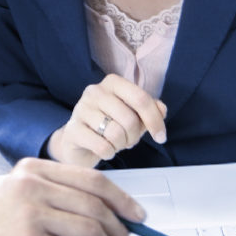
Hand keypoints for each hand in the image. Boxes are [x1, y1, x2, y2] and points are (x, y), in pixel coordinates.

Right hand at [0, 158, 145, 235]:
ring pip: (91, 230)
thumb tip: (113, 213)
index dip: (122, 199)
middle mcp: (31, 183)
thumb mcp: (23, 203)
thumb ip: (60, 199)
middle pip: (96, 204)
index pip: (92, 179)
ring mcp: (29, 210)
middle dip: (120, 230)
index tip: (138, 216)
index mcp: (33, 169)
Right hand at [48, 74, 167, 166]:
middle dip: (134, 137)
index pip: (141, 99)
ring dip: (121, 145)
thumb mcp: (133, 116)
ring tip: (115, 143)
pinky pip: (102, 146)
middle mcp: (95, 91)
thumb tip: (162, 109)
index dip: (155, 120)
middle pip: (130, 119)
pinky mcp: (72, 130)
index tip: (161, 137)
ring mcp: (81, 109)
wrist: (77, 141)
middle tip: (128, 141)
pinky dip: (109, 153)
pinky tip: (104, 150)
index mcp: (113, 83)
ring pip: (116, 134)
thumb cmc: (108, 126)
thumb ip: (149, 111)